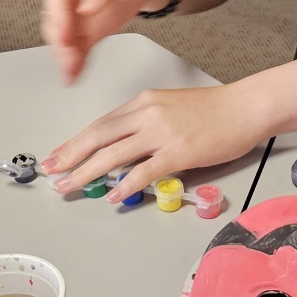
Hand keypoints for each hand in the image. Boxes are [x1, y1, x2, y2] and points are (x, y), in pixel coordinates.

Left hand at [40, 83, 268, 201]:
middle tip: (51, 171)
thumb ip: (145, 125)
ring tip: (70, 186)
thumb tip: (123, 151)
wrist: (246, 107)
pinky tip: (112, 194)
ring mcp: (162, 132)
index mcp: (143, 103)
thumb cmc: (214, 109)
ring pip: (113, 154)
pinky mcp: (179, 151)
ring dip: (87, 172)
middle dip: (70, 155)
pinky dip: (125, 184)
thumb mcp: (170, 107)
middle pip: (98, 136)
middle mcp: (147, 113)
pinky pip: (144, 170)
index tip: (58, 155)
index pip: (100, 124)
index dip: (75, 141)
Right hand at [42, 0, 169, 83]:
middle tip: (68, 57)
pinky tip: (73, 76)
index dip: (59, 19)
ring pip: (64, 41)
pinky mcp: (87, 33)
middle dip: (60, 43)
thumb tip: (86, 7)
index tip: (65, 35)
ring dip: (65, 57)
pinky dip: (76, 64)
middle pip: (56, 23)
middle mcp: (66, 0)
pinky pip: (78, 50)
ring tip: (70, 71)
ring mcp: (75, 18)